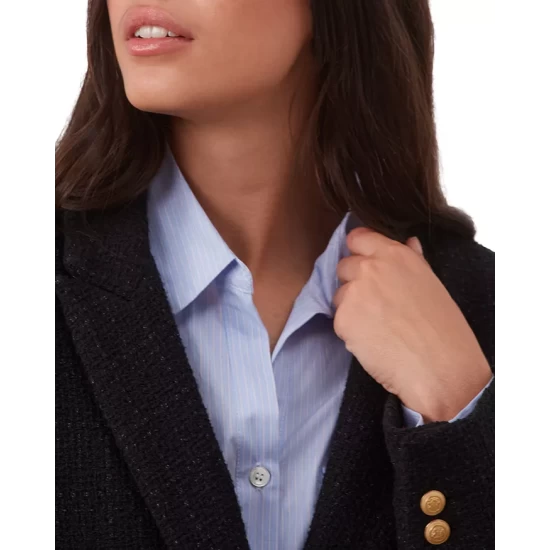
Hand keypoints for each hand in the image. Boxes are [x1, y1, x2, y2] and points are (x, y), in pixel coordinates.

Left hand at [333, 228, 491, 422]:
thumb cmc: (442, 328)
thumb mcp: (431, 283)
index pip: (358, 237)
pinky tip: (372, 340)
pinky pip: (339, 320)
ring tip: (377, 325)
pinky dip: (350, 330)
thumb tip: (408, 241)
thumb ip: (412, 259)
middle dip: (353, 281)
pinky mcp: (343, 319)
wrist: (438, 367)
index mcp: (394, 254)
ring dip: (351, 307)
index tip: (363, 262)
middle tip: (374, 303)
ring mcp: (353, 293)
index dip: (358, 251)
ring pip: (339, 295)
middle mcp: (370, 268)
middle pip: (344, 266)